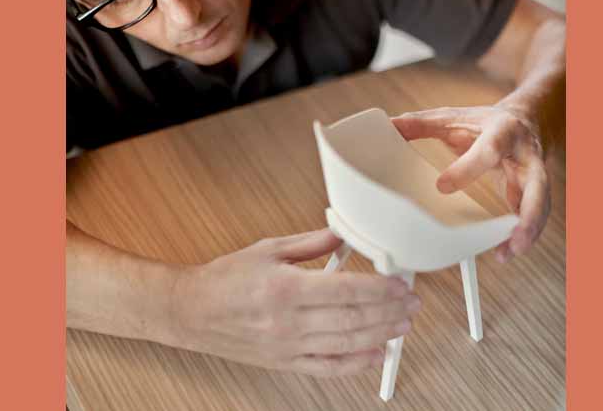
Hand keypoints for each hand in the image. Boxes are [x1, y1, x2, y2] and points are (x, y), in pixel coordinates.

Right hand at [171, 229, 420, 376]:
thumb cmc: (225, 280)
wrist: (192, 311)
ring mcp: (288, 346)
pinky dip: (356, 363)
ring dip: (381, 335)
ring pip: (347, 344)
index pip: (347, 290)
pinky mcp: (285, 362)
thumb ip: (311, 244)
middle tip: (410, 304)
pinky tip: (375, 354)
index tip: (399, 285)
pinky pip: (328, 367)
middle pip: (353, 319)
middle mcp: (289, 321)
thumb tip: (343, 235)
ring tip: (402, 326)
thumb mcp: (268, 249)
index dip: (381, 289)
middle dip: (389, 312)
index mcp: (286, 288)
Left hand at [391, 105, 550, 261]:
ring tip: (508, 252)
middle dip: (529, 211)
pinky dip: (522, 234)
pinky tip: (505, 251)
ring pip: (541, 205)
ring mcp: (534, 175)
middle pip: (537, 184)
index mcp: (503, 130)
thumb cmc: (484, 122)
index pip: (490, 150)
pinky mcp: (533, 192)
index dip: (467, 169)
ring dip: (528, 230)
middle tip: (512, 235)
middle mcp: (526, 154)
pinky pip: (534, 216)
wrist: (524, 119)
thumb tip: (389, 125)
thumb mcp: (454, 117)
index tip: (442, 186)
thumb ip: (422, 123)